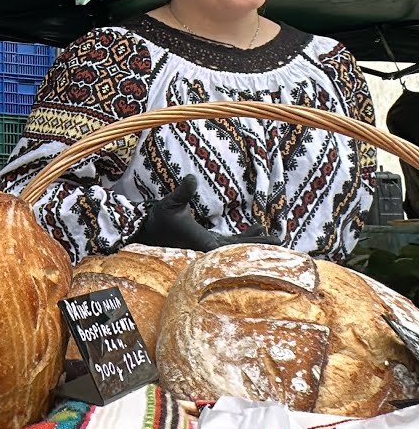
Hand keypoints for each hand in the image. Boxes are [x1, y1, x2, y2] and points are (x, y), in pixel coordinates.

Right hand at [134, 175, 280, 251]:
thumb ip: (182, 192)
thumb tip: (192, 178)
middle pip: (239, 250)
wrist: (148, 231)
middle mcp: (208, 248)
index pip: (232, 248)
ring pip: (238, 247)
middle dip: (260, 246)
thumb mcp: (170, 204)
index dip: (251, 245)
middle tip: (281, 242)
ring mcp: (209, 246)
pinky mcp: (209, 242)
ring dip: (256, 242)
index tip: (267, 242)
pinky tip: (259, 227)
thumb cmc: (159, 219)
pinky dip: (246, 237)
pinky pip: (232, 242)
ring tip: (277, 237)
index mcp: (203, 243)